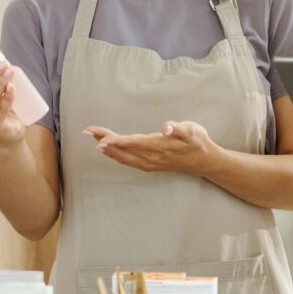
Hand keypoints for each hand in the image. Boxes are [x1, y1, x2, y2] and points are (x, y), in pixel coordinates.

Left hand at [83, 121, 219, 174]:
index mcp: (159, 146)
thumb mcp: (193, 130)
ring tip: (93, 139)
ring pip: (123, 157)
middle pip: (123, 150)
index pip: (133, 142)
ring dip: (107, 149)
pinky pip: (128, 161)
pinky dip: (116, 155)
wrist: (205, 161)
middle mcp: (151, 157)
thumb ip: (179, 129)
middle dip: (104, 141)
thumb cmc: (198, 141)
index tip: (100, 138)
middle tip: (87, 131)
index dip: (116, 140)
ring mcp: (150, 163)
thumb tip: (167, 128)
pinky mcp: (150, 165)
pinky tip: (109, 151)